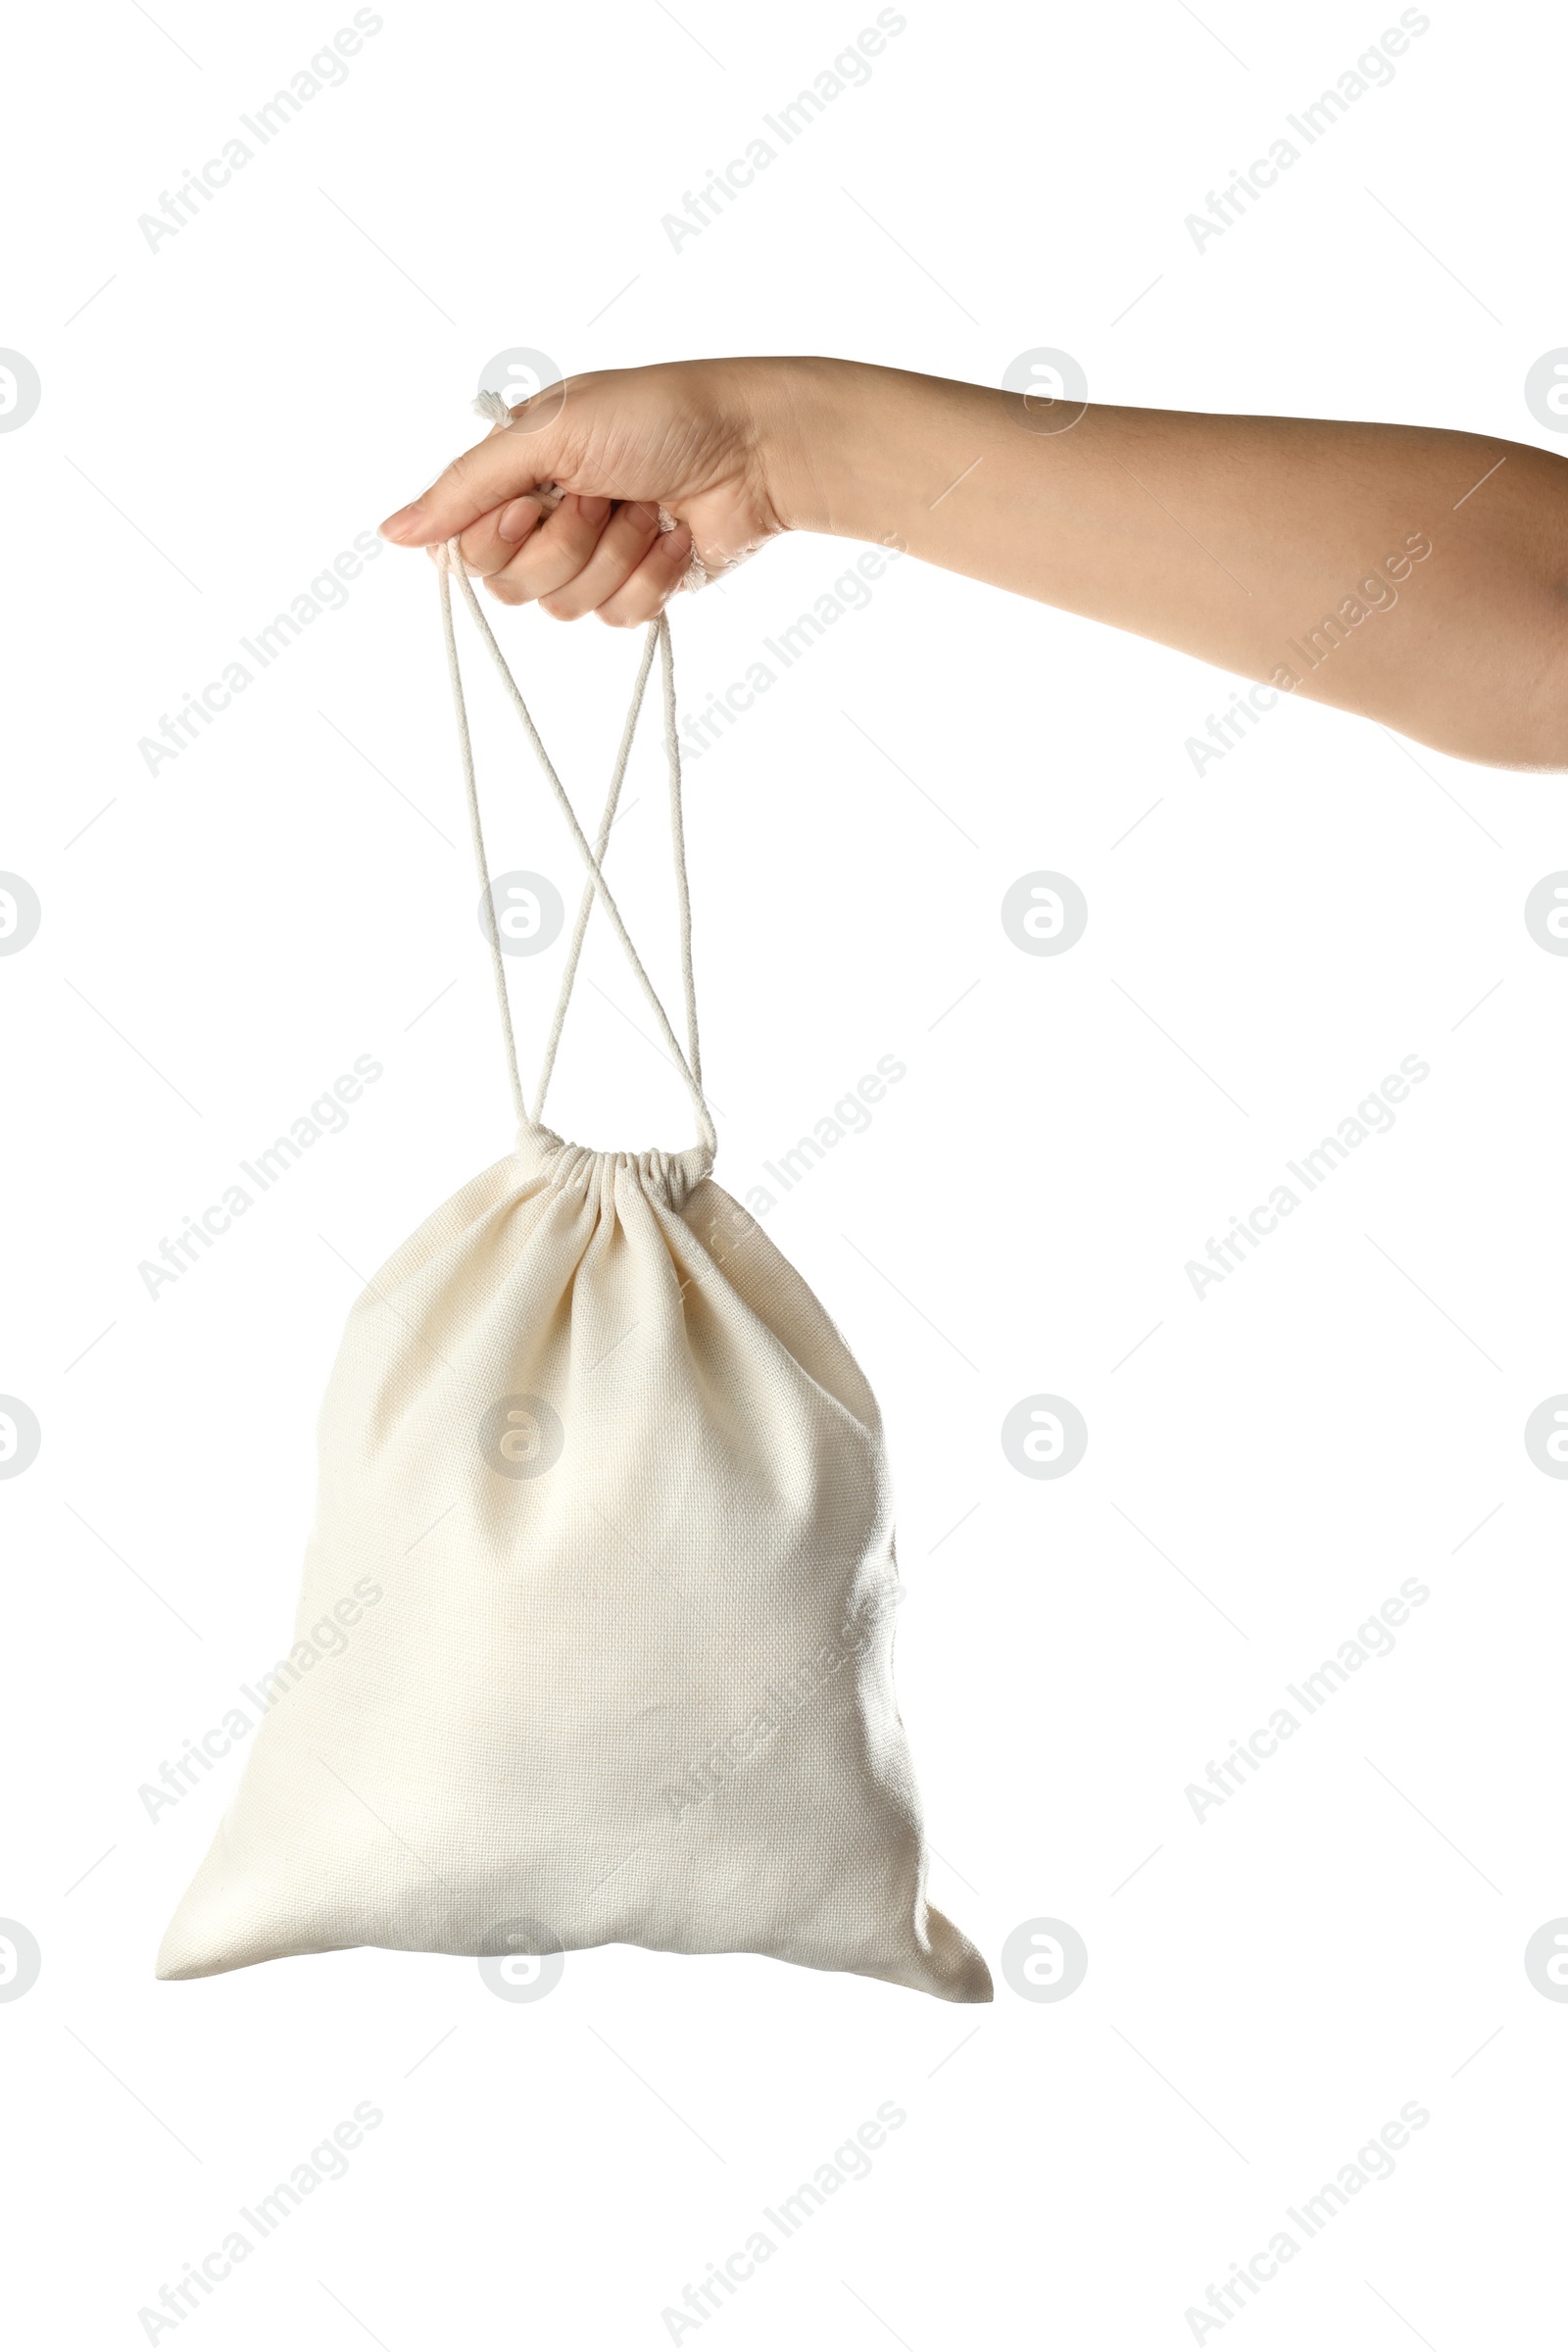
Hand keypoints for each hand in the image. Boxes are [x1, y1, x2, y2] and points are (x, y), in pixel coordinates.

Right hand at [377, 357, 796, 625]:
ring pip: (565, 607)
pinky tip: (672, 536)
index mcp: (515, 475)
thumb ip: (467, 485)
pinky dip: (649, 576)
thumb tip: (392, 532)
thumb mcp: (549, 432)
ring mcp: (593, 558)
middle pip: (511, 586)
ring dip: (612, 555)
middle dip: (564, 544)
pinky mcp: (637, 588)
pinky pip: (616, 618)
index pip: (466, 546)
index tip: (532, 502)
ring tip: (645, 508)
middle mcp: (546, 519)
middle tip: (601, 495)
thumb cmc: (657, 416)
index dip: (498, 537)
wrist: (752, 448)